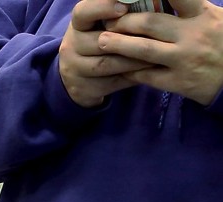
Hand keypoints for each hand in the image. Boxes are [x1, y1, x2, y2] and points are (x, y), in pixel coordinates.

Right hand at [60, 0, 155, 106]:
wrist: (78, 75)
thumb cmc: (100, 40)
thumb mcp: (102, 24)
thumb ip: (119, 14)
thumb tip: (136, 1)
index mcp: (77, 25)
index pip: (82, 12)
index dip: (102, 8)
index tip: (124, 7)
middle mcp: (70, 46)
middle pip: (101, 41)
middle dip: (130, 39)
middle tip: (156, 36)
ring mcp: (74, 69)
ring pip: (107, 64)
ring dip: (134, 60)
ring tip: (156, 55)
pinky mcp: (83, 88)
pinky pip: (111, 83)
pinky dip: (132, 77)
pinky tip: (148, 72)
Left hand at [99, 0, 222, 104]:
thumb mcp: (217, 19)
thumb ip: (192, 7)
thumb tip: (162, 1)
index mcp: (204, 16)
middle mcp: (194, 36)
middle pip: (150, 23)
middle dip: (124, 21)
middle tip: (108, 22)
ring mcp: (185, 60)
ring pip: (143, 50)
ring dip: (118, 44)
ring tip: (102, 41)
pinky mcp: (179, 82)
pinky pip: (146, 76)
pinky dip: (128, 70)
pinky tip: (116, 65)